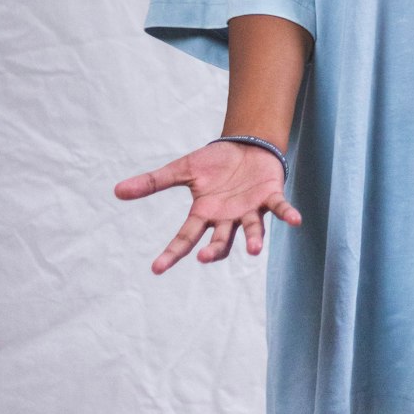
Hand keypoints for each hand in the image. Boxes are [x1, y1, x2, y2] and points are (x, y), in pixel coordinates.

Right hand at [113, 141, 302, 274]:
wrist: (246, 145)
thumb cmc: (215, 162)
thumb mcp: (182, 169)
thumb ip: (154, 182)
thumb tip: (117, 190)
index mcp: (205, 214)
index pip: (186, 238)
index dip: (172, 253)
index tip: (157, 267)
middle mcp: (227, 218)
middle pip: (219, 241)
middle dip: (213, 250)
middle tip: (204, 256)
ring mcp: (250, 210)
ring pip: (250, 230)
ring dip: (252, 240)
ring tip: (252, 250)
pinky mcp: (270, 196)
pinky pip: (279, 208)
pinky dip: (287, 215)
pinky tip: (296, 221)